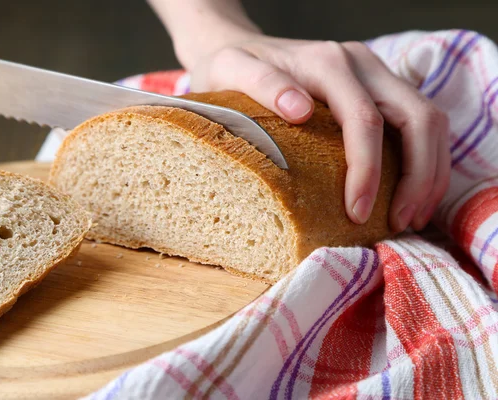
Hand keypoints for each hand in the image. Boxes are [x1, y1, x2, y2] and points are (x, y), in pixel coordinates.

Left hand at [148, 0, 449, 232]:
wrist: (241, 48)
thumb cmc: (233, 68)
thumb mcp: (232, 71)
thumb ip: (262, 85)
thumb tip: (300, 110)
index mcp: (328, 64)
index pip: (366, 120)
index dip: (368, 171)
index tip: (356, 212)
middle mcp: (362, 64)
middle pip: (417, 118)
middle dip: (417, 176)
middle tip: (401, 223)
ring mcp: (376, 74)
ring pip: (429, 120)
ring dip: (429, 171)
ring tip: (412, 217)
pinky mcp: (380, 87)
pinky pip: (418, 122)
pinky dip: (424, 160)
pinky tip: (412, 193)